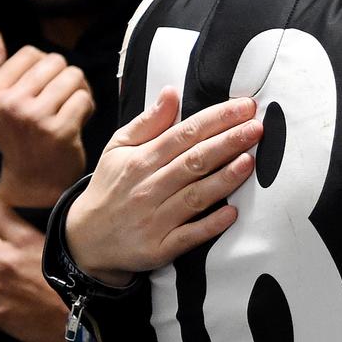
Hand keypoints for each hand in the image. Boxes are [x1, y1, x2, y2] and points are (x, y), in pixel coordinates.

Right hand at [0, 27, 94, 206]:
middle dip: (64, 77)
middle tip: (60, 99)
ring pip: (74, 77)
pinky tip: (78, 122)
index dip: (44, 67)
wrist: (32, 181)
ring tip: (70, 108)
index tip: (41, 89)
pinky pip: (85, 98)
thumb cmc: (18, 135)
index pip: (31, 53)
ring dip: (79, 91)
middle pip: (55, 62)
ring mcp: (34, 118)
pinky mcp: (59, 131)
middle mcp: (9, 104)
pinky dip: (87, 107)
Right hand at [66, 87, 261, 286]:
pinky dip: (211, 225)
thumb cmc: (110, 187)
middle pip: (194, 161)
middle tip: (256, 128)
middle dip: (228, 142)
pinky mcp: (159, 249)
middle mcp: (148, 188)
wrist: (85, 240)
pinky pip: (189, 236)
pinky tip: (232, 212)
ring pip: (195, 196)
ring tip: (250, 161)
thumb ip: (148, 122)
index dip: (216, 119)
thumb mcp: (118, 148)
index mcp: (140, 160)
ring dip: (224, 179)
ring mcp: (154, 220)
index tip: (243, 107)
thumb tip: (171, 92)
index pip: (184, 134)